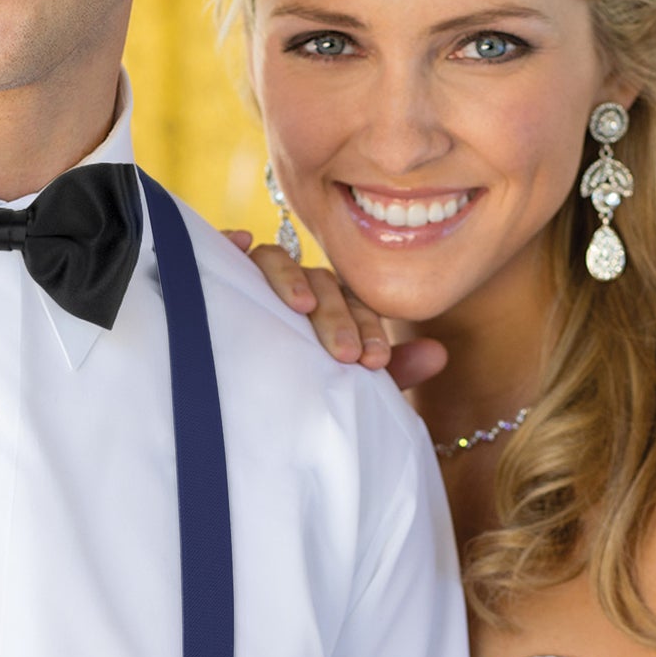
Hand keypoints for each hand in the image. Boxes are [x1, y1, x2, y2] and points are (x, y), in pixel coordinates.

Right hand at [223, 232, 448, 389]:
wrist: (240, 414)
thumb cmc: (299, 395)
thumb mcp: (350, 387)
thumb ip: (393, 373)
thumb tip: (440, 354)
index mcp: (331, 308)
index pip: (354, 305)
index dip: (368, 328)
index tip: (375, 362)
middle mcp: (296, 287)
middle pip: (321, 283)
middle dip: (337, 317)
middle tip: (347, 354)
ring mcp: (255, 279)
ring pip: (277, 261)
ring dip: (291, 280)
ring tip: (301, 307)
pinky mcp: (215, 274)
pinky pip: (223, 247)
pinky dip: (231, 242)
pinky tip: (239, 244)